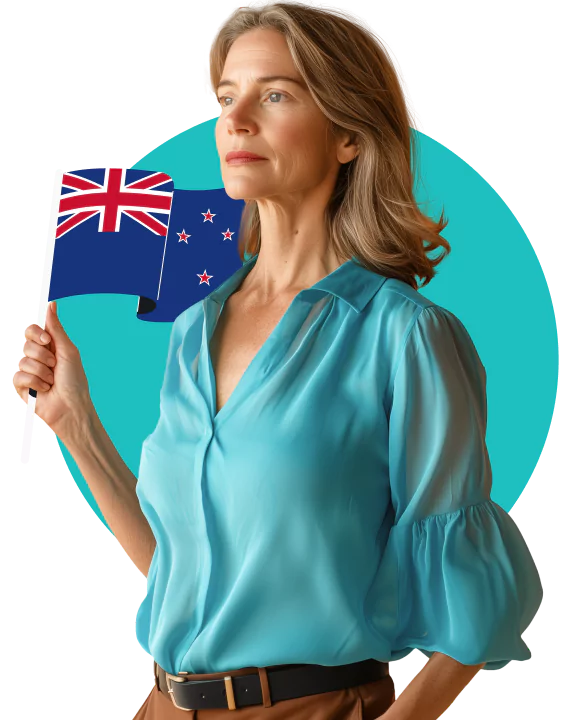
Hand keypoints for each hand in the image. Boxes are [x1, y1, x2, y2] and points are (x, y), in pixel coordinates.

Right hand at [14, 301, 93, 437]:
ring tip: (52, 381)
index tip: (46, 340)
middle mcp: (37, 357)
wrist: (71, 408)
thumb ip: (56, 328)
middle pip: (26, 343)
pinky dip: (35, 382)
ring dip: (42, 372)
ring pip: (23, 360)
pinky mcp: (22, 386)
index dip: (35, 332)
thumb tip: (50, 304)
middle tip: (54, 366)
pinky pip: (19, 376)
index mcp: (49, 346)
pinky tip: (44, 389)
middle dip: (43, 355)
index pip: (31, 330)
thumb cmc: (74, 381)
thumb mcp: (68, 351)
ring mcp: (29, 371)